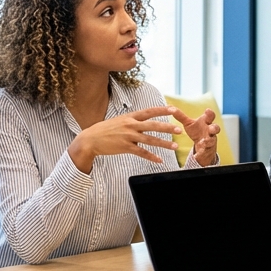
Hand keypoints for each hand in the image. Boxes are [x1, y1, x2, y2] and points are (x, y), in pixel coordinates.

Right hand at [67, 106, 181, 172]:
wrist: (90, 139)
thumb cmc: (105, 130)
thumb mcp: (119, 120)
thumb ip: (132, 120)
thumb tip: (143, 120)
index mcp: (130, 116)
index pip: (149, 111)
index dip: (162, 110)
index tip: (174, 109)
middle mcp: (130, 125)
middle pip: (153, 125)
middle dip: (167, 127)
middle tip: (179, 130)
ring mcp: (128, 136)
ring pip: (150, 140)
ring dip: (164, 144)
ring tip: (174, 147)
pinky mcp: (125, 147)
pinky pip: (141, 152)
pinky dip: (151, 157)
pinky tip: (159, 160)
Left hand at [171, 107, 220, 166]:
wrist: (202, 144)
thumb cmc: (197, 130)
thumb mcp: (188, 123)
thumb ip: (181, 116)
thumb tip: (171, 108)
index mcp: (206, 122)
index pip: (210, 116)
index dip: (210, 113)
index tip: (207, 110)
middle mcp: (210, 131)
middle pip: (216, 128)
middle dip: (214, 128)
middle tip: (211, 128)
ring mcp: (210, 140)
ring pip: (212, 140)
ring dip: (209, 141)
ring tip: (204, 141)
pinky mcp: (207, 150)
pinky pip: (206, 152)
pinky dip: (202, 153)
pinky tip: (197, 156)